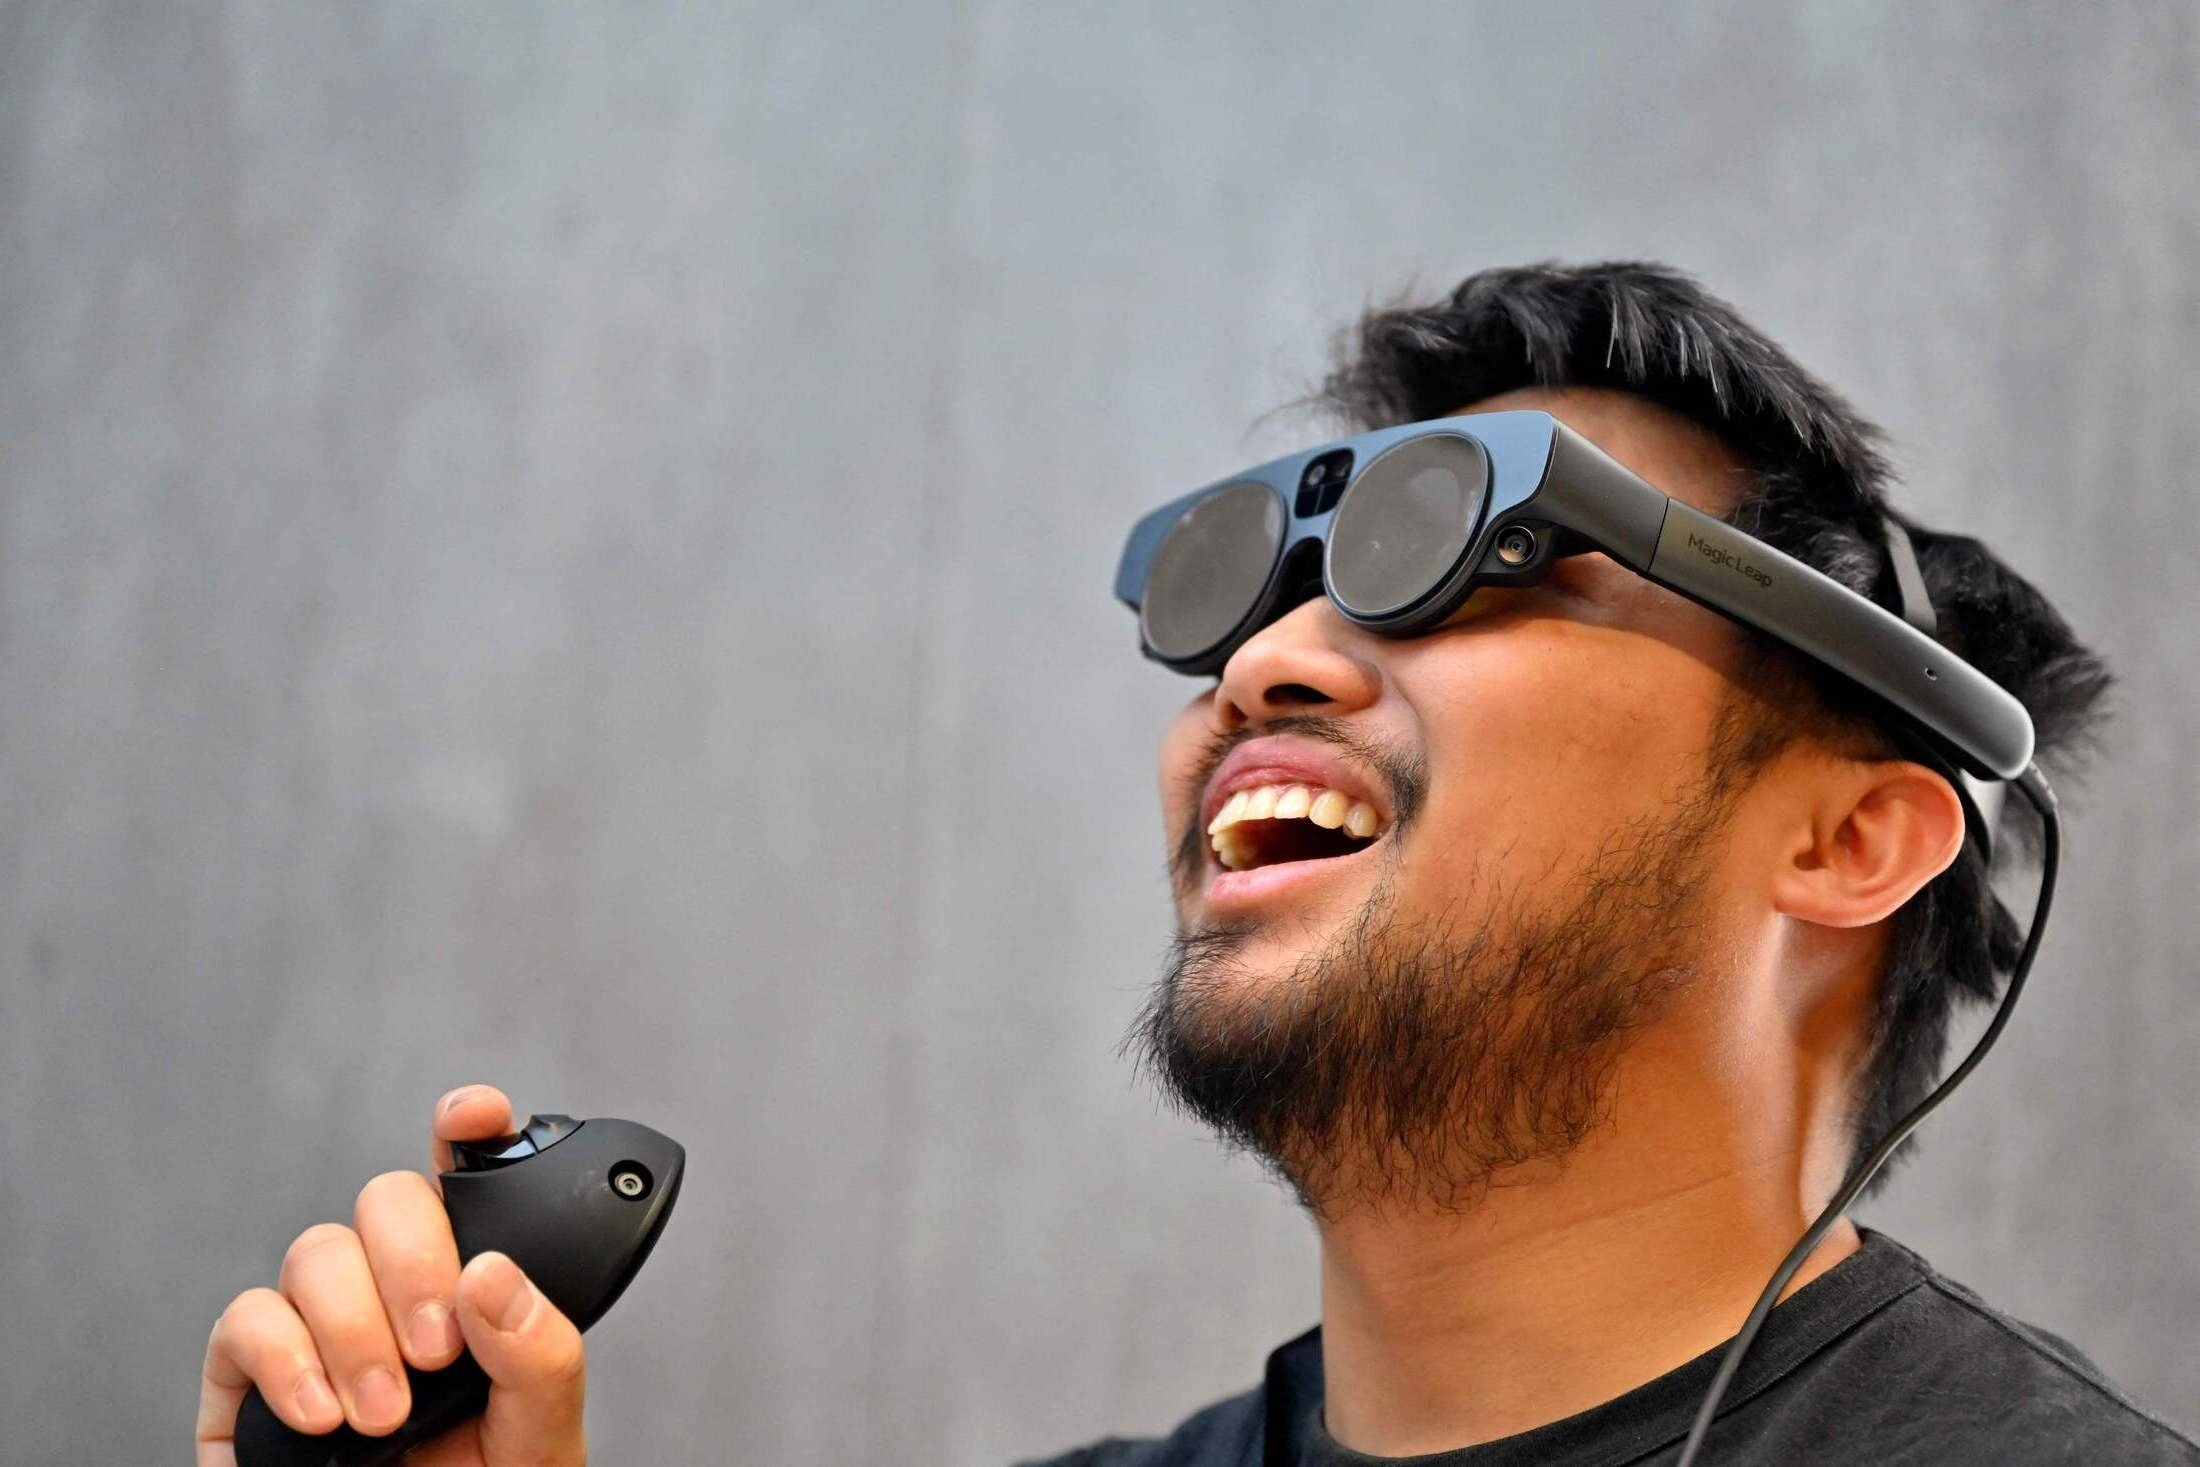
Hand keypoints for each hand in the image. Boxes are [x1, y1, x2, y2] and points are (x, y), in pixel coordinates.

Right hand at [195, 1085, 588, 1465]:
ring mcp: (316, 1319)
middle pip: (387, 1201)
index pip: (469, 1174)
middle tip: (437, 1353)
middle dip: (413, 1265)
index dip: (468, 1127)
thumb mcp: (541, 1431)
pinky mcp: (246, 1371)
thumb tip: (490, 1274)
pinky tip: (320, 1412)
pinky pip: (244, 1320)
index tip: (476, 1119)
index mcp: (473, 1277)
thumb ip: (541, 1354)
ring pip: (315, 1251)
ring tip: (382, 1414)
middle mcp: (391, 1282)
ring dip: (352, 1330)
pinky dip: (282, 1358)